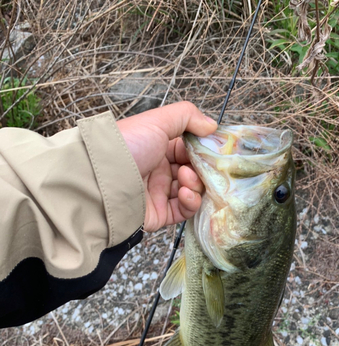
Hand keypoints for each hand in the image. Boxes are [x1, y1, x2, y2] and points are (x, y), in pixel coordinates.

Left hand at [117, 101, 216, 231]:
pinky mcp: (160, 214)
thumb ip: (187, 116)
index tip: (213, 150)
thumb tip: (212, 125)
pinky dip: (191, 202)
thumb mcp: (157, 121)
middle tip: (197, 165)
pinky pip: (184, 210)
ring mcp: (159, 193)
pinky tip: (186, 193)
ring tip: (186, 177)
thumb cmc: (128, 146)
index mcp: (157, 147)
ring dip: (196, 184)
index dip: (202, 150)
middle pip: (193, 170)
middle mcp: (159, 170)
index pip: (188, 149)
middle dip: (201, 168)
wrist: (103, 180)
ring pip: (192, 190)